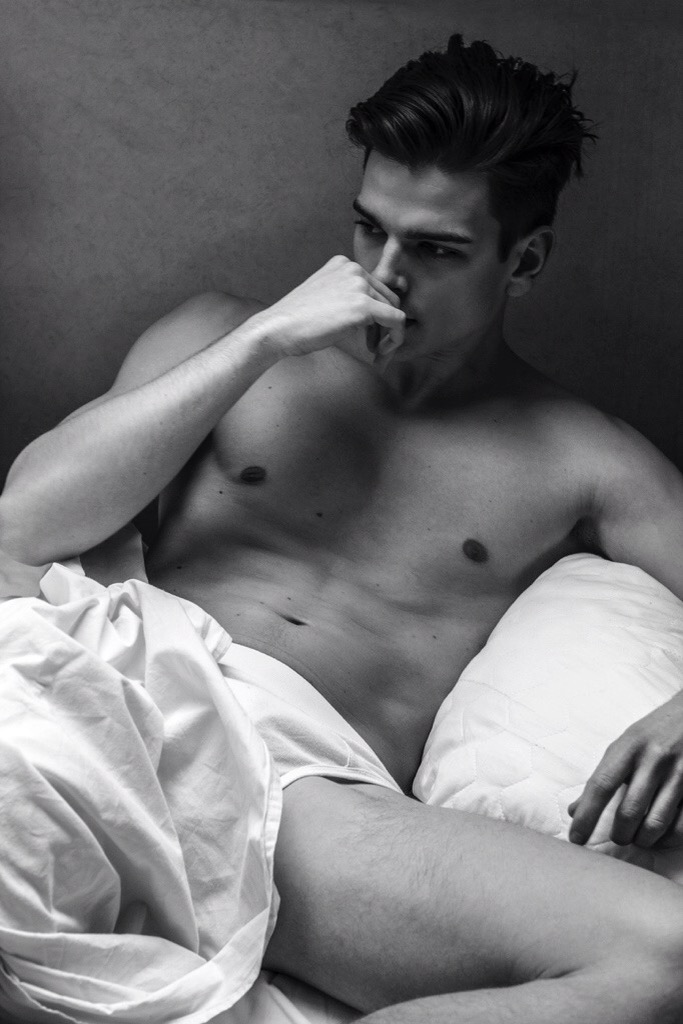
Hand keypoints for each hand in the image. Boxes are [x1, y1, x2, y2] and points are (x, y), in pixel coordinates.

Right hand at [252, 255, 405, 358]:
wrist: (279, 329)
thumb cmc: (297, 321)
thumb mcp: (325, 298)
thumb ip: (347, 297)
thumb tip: (375, 315)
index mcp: (344, 264)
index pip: (375, 287)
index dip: (376, 314)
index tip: (367, 336)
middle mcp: (354, 268)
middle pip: (388, 298)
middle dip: (384, 325)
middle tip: (372, 347)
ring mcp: (359, 285)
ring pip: (395, 310)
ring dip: (388, 335)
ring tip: (373, 352)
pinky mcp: (363, 306)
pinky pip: (397, 321)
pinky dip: (395, 339)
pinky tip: (379, 353)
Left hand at [568, 691, 682, 848]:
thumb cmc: (654, 733)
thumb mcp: (625, 745)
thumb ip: (603, 777)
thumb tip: (574, 811)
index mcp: (629, 747)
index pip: (601, 785)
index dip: (586, 815)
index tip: (575, 838)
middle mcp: (654, 760)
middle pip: (628, 812)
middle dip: (619, 834)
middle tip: (618, 837)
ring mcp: (680, 774)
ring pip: (655, 824)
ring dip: (641, 840)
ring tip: (637, 837)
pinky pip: (681, 826)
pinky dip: (667, 839)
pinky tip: (660, 836)